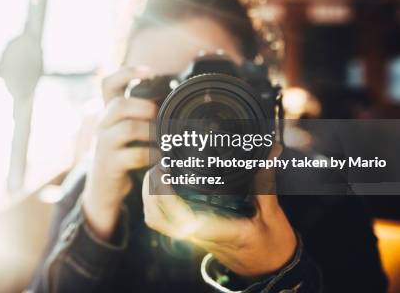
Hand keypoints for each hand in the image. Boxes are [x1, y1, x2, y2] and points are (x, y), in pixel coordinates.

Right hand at [82, 66, 157, 240]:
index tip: (149, 71)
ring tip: (164, 139)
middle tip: (161, 117)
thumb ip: (142, 116)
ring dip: (151, 131)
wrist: (103, 190)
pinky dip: (151, 155)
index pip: (108, 84)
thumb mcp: (128, 132)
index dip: (126, 73)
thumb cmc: (123, 156)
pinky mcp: (110, 165)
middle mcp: (102, 125)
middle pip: (119, 104)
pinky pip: (133, 155)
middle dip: (145, 107)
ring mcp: (104, 145)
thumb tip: (174, 99)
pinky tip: (161, 159)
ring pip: (127, 127)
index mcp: (108, 113)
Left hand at [142, 144, 296, 276]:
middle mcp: (201, 236)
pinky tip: (163, 183)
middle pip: (158, 219)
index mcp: (222, 232)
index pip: (184, 220)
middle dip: (151, 190)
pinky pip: (163, 220)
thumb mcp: (274, 216)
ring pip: (157, 221)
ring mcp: (192, 237)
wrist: (270, 270)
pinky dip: (155, 202)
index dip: (167, 197)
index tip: (166, 171)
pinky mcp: (191, 234)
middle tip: (161, 164)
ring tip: (160, 170)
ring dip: (150, 195)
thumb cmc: (272, 245)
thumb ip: (265, 184)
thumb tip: (267, 154)